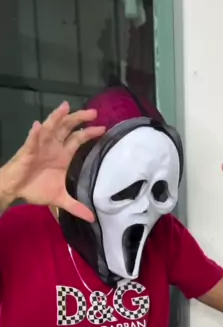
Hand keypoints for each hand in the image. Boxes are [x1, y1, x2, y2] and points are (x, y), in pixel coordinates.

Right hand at [1, 102, 104, 220]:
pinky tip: (37, 126)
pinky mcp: (27, 151)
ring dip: (57, 117)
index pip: (79, 139)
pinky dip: (34, 134)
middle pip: (68, 127)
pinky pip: (31, 141)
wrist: (16, 189)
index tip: (103, 128)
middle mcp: (54, 146)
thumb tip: (92, 218)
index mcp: (63, 154)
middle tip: (93, 113)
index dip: (89, 132)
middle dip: (79, 119)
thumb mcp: (60, 199)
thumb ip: (76, 206)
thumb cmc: (36, 188)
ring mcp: (40, 146)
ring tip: (64, 107)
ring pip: (50, 127)